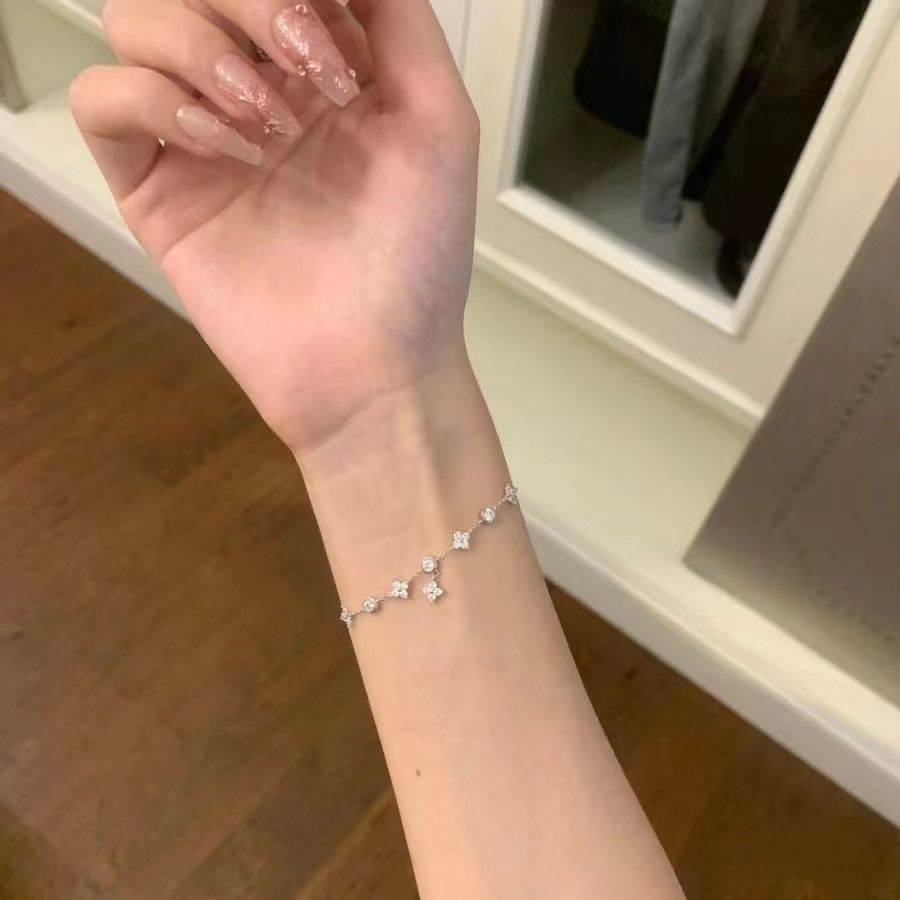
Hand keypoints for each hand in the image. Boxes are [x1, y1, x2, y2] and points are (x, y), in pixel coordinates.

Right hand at [70, 0, 478, 453]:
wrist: (373, 364)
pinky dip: (155, 100)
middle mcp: (253, 89)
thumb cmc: (417, 256)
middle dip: (248, 1)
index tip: (328, 38)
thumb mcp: (438, 124)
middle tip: (303, 68)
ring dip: (200, 49)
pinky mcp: (154, 188)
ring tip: (266, 126)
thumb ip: (398, 20)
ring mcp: (198, 136)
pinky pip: (105, 99)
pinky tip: (224, 148)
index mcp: (320, 67)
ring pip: (135, 19)